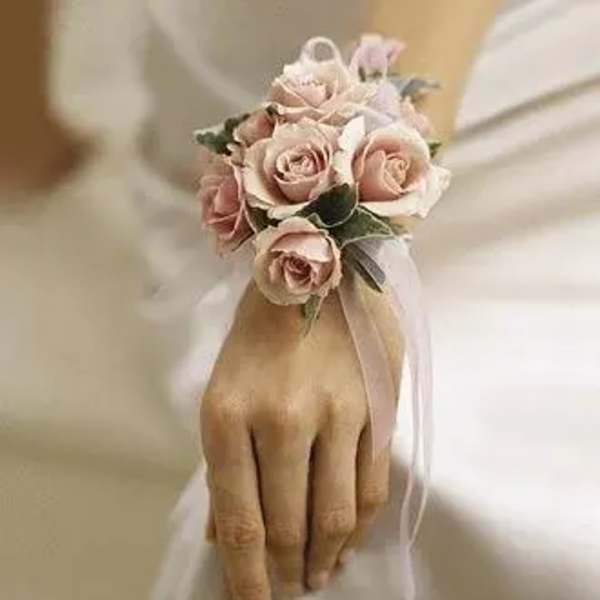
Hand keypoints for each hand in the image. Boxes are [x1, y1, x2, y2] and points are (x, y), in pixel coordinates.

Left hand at [200, 277, 401, 598]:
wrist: (316, 269)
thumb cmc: (258, 332)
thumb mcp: (223, 390)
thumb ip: (223, 467)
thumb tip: (222, 537)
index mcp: (228, 415)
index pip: (240, 523)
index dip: (245, 582)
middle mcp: (281, 419)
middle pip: (288, 528)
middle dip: (285, 574)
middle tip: (286, 590)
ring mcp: (335, 413)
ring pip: (335, 516)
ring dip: (325, 557)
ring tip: (318, 575)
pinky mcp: (375, 407)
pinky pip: (371, 486)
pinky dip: (359, 527)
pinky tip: (349, 542)